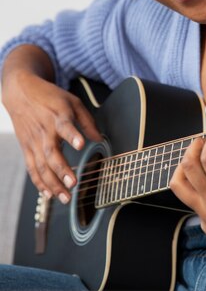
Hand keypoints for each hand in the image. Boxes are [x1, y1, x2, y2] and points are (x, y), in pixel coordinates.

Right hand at [3, 71, 101, 202]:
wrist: (20, 92)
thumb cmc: (50, 97)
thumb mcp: (72, 102)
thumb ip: (87, 121)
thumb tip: (99, 138)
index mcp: (58, 117)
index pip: (65, 126)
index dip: (72, 135)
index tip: (80, 143)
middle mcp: (44, 131)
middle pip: (51, 153)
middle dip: (62, 170)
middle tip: (73, 183)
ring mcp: (33, 142)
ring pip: (41, 166)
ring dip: (53, 183)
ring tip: (65, 197)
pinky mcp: (26, 149)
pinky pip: (32, 169)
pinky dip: (39, 183)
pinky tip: (49, 194)